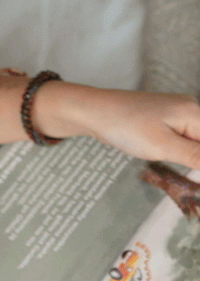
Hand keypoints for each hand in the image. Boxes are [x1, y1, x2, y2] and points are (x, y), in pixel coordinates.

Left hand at [37, 84, 199, 167]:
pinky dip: (175, 151)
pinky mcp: (162, 119)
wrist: (93, 112)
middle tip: (172, 170)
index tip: (185, 171)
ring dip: (185, 158)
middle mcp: (189, 109)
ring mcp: (175, 113)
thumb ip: (195, 156)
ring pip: (192, 141)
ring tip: (158, 159)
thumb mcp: (163, 146)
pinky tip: (159, 154)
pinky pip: (179, 138)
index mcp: (193, 112)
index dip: (198, 163)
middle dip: (193, 161)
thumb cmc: (125, 127)